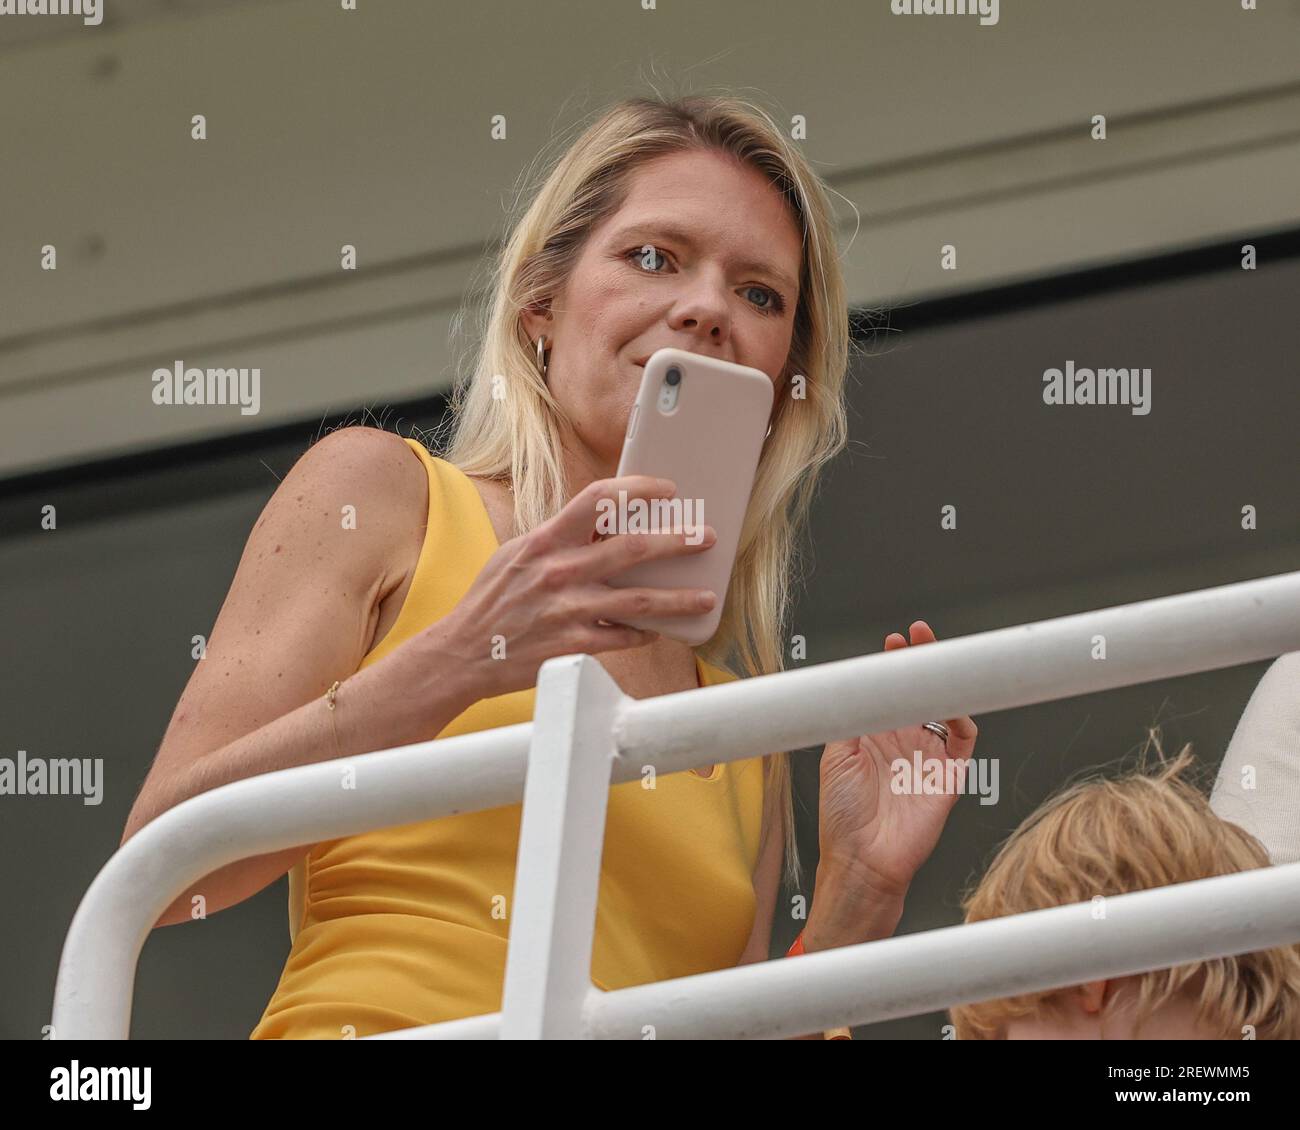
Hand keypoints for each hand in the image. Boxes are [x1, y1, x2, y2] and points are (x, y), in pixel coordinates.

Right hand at [422, 475, 717, 699]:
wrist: (462, 653)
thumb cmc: (491, 600)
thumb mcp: (517, 555)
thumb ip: (558, 539)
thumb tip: (604, 524)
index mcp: (545, 541)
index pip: (598, 499)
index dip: (638, 489)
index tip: (667, 489)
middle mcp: (559, 572)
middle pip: (632, 548)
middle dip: (677, 540)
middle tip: (705, 536)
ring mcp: (568, 611)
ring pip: (639, 601)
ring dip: (679, 598)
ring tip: (707, 596)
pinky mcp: (573, 646)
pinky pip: (624, 638)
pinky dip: (646, 633)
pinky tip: (661, 630)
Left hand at [813, 621, 978, 924]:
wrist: (862, 860)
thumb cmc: (842, 817)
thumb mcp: (836, 754)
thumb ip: (849, 715)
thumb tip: (858, 681)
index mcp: (875, 735)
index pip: (891, 690)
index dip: (895, 665)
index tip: (894, 642)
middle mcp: (904, 741)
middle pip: (921, 691)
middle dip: (923, 661)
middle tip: (920, 637)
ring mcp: (928, 755)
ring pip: (946, 706)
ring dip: (943, 680)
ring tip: (934, 658)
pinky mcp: (949, 774)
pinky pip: (964, 738)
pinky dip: (962, 715)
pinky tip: (950, 701)